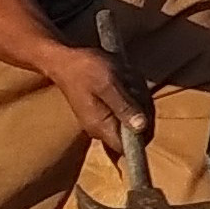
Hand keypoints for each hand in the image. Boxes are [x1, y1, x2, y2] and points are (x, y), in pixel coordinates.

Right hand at [33, 35, 151, 150]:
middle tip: (133, 87)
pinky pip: (124, 110)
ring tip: (126, 80)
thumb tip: (141, 128)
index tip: (144, 111)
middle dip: (141, 110)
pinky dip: (130, 96)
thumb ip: (124, 107)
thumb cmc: (86, 70)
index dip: (143, 134)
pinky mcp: (103, 112)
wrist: (65, 60)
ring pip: (132, 119)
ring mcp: (102, 121)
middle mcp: (101, 129)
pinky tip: (123, 81)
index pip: (128, 148)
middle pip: (134, 133)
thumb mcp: (109, 84)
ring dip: (136, 99)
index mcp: (101, 127)